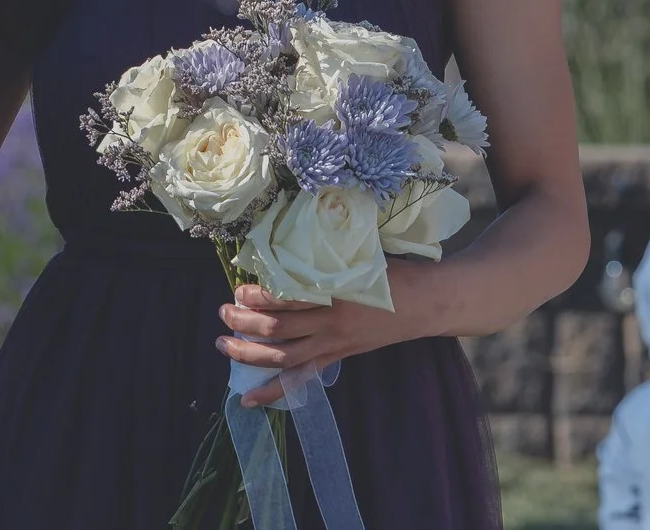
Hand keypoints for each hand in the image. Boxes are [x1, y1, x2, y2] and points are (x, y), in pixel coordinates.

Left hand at [217, 262, 429, 406]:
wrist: (426, 303)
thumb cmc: (390, 273)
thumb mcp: (356, 257)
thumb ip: (322, 259)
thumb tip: (281, 251)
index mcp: (335, 293)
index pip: (288, 299)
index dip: (259, 297)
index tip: (240, 289)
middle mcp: (332, 323)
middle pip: (279, 330)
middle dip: (244, 324)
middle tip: (223, 313)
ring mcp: (335, 344)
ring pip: (284, 357)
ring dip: (249, 354)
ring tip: (224, 345)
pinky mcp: (339, 357)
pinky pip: (302, 377)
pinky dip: (274, 389)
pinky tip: (248, 398)